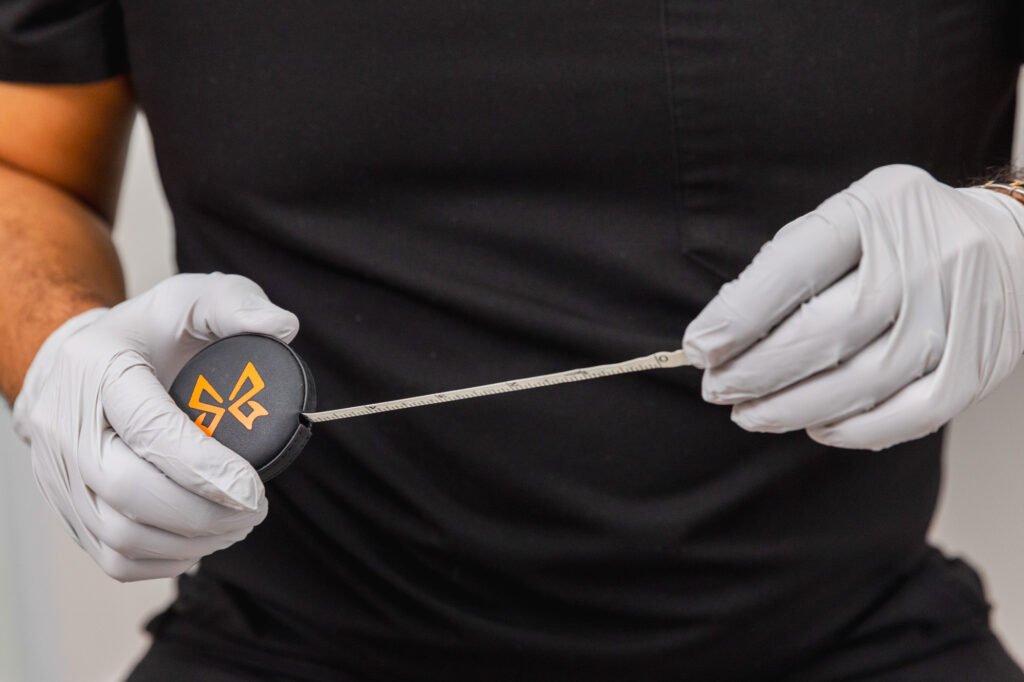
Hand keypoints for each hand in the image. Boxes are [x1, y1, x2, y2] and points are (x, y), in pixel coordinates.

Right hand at [12, 273, 298, 580]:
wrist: (74, 361)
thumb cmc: (144, 332)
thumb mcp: (190, 298)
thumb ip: (238, 304)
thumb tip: (285, 327)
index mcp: (98, 368)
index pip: (148, 430)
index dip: (204, 469)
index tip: (254, 490)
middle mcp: (66, 424)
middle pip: (127, 492)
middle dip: (203, 514)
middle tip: (255, 511)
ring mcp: (59, 472)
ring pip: (118, 534)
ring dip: (189, 541)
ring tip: (236, 526)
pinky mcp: (66, 507)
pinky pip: (110, 556)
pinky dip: (163, 560)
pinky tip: (200, 541)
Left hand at [683, 165, 1023, 449]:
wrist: (1011, 245)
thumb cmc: (900, 237)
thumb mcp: (848, 219)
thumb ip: (789, 265)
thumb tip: (720, 336)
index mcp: (878, 209)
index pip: (795, 265)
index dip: (740, 315)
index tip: (700, 348)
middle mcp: (925, 258)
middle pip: (826, 331)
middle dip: (757, 371)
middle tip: (717, 389)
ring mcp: (958, 315)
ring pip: (862, 380)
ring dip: (792, 407)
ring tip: (749, 415)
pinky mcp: (978, 365)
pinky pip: (909, 414)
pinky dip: (854, 430)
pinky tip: (816, 427)